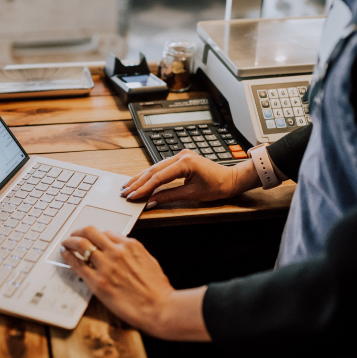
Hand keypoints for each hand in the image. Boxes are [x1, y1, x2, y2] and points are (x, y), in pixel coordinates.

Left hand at [61, 226, 210, 340]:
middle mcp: (117, 251)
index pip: (107, 232)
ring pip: (81, 244)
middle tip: (74, 235)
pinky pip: (77, 264)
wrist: (159, 308)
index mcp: (131, 245)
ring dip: (70, 240)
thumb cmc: (157, 289)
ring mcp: (106, 266)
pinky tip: (65, 254)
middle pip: (91, 232)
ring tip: (66, 242)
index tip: (92, 237)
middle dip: (79, 231)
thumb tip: (122, 249)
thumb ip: (133, 253)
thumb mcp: (148, 261)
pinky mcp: (97, 282)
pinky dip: (68, 256)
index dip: (97, 234)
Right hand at [120, 149, 260, 206]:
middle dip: (138, 182)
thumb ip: (169, 196)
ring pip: (155, 167)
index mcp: (185, 162)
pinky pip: (161, 167)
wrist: (231, 179)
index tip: (133, 196)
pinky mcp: (181, 159)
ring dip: (141, 178)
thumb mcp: (192, 194)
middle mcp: (181, 155)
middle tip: (125, 192)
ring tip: (128, 187)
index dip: (143, 188)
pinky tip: (141, 180)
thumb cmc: (217, 186)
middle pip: (153, 170)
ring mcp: (180, 155)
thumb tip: (151, 201)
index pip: (158, 177)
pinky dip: (150, 175)